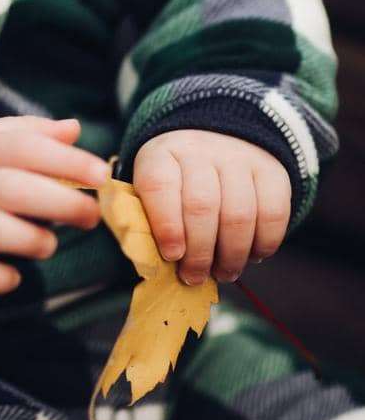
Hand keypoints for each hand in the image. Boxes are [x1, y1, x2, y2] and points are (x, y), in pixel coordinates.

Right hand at [0, 114, 110, 294]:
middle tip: (91, 214)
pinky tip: (13, 275)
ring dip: (23, 238)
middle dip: (58, 201)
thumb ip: (28, 133)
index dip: (65, 159)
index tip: (102, 172)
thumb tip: (74, 128)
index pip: (23, 146)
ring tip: (48, 244)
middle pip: (11, 188)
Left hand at [132, 129, 291, 285]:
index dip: (165, 225)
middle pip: (202, 206)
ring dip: (231, 256)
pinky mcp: (271, 171)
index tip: (172, 256)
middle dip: (199, 253)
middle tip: (195, 277)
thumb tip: (150, 262)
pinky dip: (264, 244)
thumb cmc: (177, 182)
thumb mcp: (150, 191)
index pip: (159, 186)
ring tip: (223, 273)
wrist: (217, 141)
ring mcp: (238, 158)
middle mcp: (200, 150)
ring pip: (239, 215)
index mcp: (161, 155)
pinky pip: (273, 214)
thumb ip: (146, 222)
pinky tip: (251, 256)